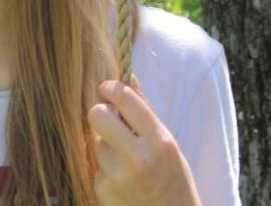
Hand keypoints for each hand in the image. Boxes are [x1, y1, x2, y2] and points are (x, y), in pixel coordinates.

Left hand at [88, 74, 200, 205]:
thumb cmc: (174, 180)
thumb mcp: (170, 145)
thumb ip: (147, 112)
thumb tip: (129, 79)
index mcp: (160, 142)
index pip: (126, 99)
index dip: (111, 88)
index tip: (106, 88)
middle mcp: (138, 158)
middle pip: (97, 115)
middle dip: (101, 113)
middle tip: (109, 118)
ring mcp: (118, 177)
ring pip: (96, 142)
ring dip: (106, 146)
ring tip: (126, 161)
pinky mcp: (103, 192)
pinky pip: (96, 167)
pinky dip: (106, 170)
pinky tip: (123, 181)